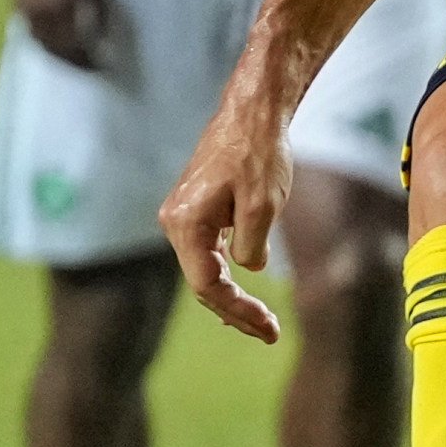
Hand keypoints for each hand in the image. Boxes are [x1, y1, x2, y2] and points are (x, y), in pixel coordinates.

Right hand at [8, 0, 117, 71]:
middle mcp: (37, 13)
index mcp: (59, 8)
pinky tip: (55, 36)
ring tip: (73, 56)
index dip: (89, 60)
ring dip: (55, 53)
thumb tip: (103, 37)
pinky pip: (30, 28)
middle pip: (54, 49)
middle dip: (72, 62)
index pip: (74, 47)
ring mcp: (23, 6)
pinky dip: (43, 38)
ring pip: (39, 41)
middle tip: (89, 67)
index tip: (105, 67)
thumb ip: (98, 9)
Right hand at [160, 91, 295, 343]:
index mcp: (185, 225)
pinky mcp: (196, 209)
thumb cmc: (259, 155)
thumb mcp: (263, 209)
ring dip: (230, 295)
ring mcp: (183, 215)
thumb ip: (251, 248)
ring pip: (204, 268)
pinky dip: (226, 272)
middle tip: (270, 333)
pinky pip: (207, 251)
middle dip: (235, 311)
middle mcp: (175, 222)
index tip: (270, 329)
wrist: (252, 113)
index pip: (206, 286)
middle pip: (202, 282)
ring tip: (260, 321)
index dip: (238, 312)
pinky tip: (245, 288)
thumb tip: (247, 268)